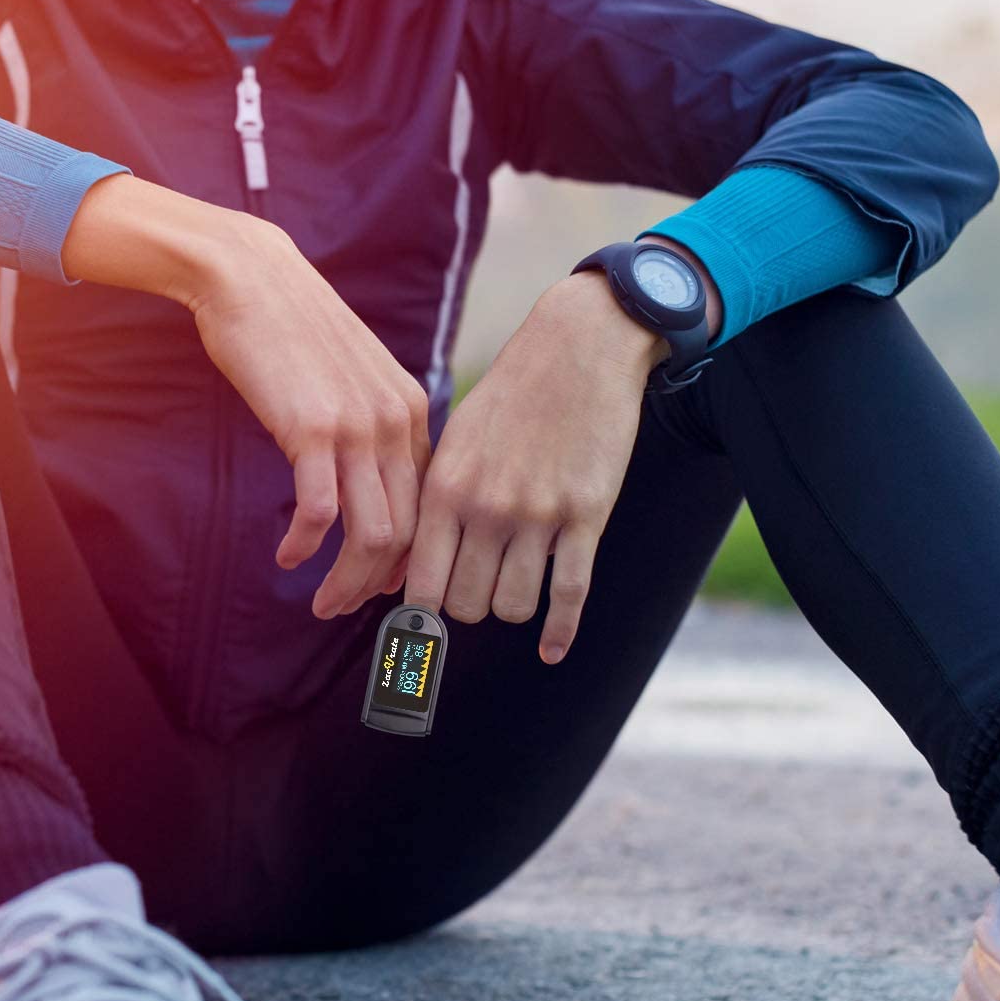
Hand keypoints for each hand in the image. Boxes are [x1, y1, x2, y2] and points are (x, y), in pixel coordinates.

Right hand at [186, 216, 431, 618]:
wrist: (251, 276)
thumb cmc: (294, 328)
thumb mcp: (355, 375)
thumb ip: (372, 423)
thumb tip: (370, 482)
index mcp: (415, 411)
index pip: (430, 506)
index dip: (409, 557)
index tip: (383, 585)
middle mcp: (396, 422)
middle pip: (408, 531)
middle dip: (380, 585)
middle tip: (348, 609)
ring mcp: (356, 426)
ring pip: (373, 534)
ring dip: (347, 582)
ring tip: (322, 603)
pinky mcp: (310, 429)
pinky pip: (319, 513)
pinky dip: (304, 546)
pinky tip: (286, 556)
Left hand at [402, 272, 666, 663]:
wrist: (578, 350)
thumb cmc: (510, 397)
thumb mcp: (456, 440)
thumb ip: (436, 499)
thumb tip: (413, 564)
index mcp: (444, 488)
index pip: (420, 583)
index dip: (421, 612)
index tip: (425, 618)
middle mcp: (485, 507)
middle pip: (465, 605)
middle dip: (469, 607)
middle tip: (478, 588)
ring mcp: (538, 514)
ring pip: (513, 606)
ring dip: (512, 608)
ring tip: (515, 584)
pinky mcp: (586, 515)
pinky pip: (569, 594)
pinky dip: (559, 632)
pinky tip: (550, 650)